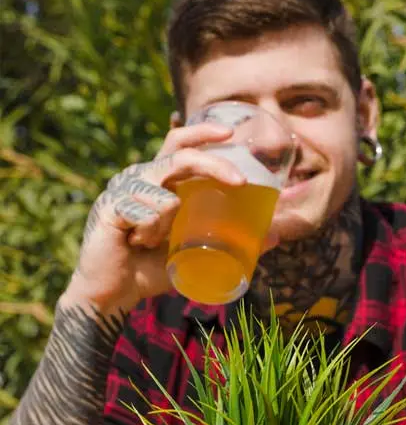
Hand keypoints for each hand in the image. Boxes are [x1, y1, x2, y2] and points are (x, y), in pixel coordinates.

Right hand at [63, 122, 247, 311]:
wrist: (115, 292)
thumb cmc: (155, 267)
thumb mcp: (200, 250)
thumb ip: (232, 240)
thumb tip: (276, 236)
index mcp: (162, 180)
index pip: (180, 143)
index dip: (202, 132)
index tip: (230, 133)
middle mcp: (142, 177)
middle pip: (180, 154)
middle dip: (214, 164)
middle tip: (239, 181)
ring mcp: (124, 189)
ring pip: (167, 197)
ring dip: (169, 225)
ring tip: (152, 242)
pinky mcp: (110, 205)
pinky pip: (147, 214)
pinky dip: (150, 233)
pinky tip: (135, 243)